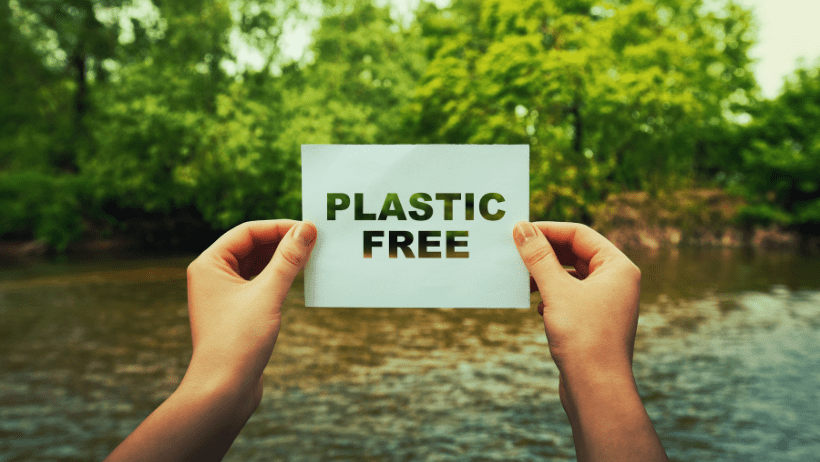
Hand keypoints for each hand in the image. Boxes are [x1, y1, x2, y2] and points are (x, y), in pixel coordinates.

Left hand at [106, 220, 316, 461]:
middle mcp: (212, 276)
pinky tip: (298, 279)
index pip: (247, 232)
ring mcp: (223, 295)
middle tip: (314, 241)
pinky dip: (278, 278)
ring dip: (282, 260)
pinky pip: (259, 284)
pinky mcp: (236, 312)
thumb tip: (307, 229)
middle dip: (282, 242)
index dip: (279, 227)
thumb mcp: (268, 294)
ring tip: (310, 257)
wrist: (222, 391)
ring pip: (256, 265)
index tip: (309, 229)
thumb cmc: (238, 341)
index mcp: (209, 264)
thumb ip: (288, 259)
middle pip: (251, 246)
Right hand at [514, 221, 666, 461]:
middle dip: (544, 252)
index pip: (580, 234)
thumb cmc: (584, 338)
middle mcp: (617, 281)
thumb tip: (521, 228)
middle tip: (515, 251)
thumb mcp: (556, 291)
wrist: (596, 389)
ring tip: (521, 278)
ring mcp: (607, 302)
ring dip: (545, 274)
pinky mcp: (594, 321)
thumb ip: (538, 257)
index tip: (518, 231)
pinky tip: (537, 305)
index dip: (547, 230)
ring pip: (571, 275)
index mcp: (618, 267)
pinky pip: (570, 295)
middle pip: (576, 252)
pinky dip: (551, 294)